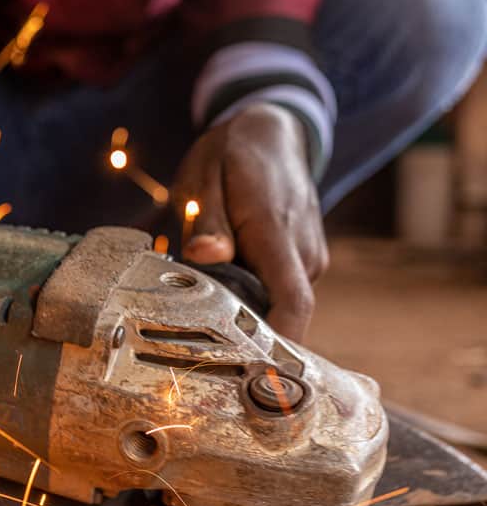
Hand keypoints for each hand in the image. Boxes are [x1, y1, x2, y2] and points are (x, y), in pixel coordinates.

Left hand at [172, 104, 327, 341]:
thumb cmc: (232, 154)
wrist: (273, 131)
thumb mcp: (205, 177)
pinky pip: (279, 291)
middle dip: (246, 334)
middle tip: (196, 349)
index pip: (292, 302)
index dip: (279, 344)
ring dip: (245, 312)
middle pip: (281, 314)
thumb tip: (206, 255)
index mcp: (274, 231)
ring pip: (278, 304)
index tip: (255, 375)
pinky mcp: (304, 260)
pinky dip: (253, 297)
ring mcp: (309, 256)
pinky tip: (222, 289)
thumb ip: (208, 220)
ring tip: (202, 307)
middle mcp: (302, 250)